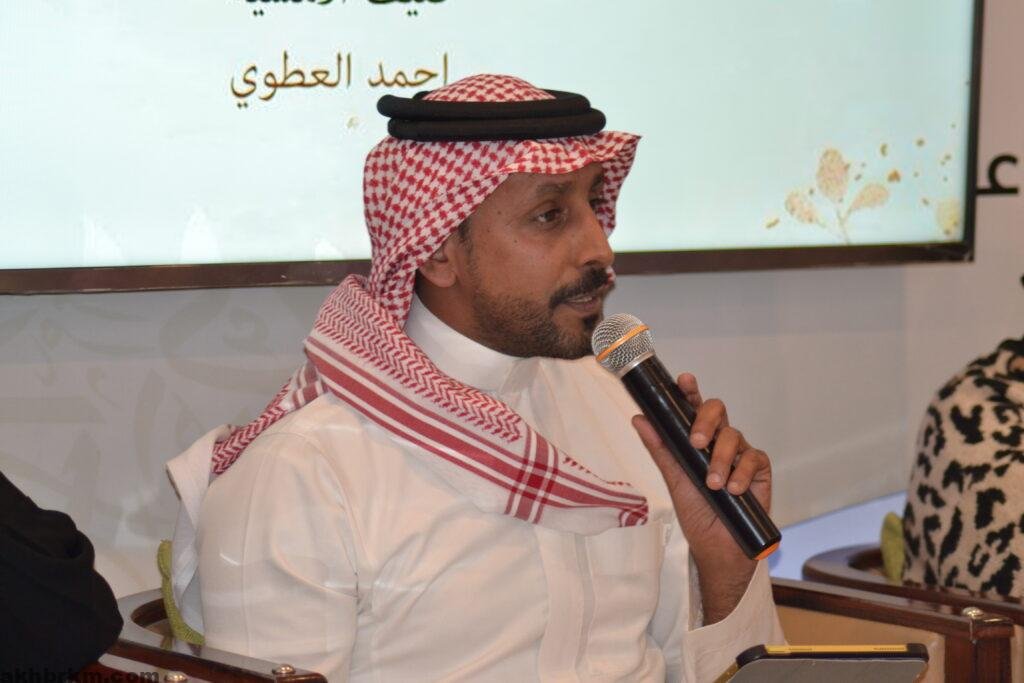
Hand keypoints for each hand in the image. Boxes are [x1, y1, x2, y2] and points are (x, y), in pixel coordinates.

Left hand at [631, 372, 771, 623]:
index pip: (693, 409)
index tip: (684, 380)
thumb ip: (660, 449)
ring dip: (721, 459)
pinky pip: (754, 458)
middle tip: (696, 442)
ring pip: (733, 435)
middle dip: (706, 421)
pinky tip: (733, 490)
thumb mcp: (674, 481)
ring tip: (713, 485)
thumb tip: (639, 419)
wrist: (719, 548)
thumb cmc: (697, 515)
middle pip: (718, 411)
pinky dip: (742, 472)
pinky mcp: (759, 470)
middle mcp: (718, 442)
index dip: (690, 391)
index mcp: (696, 441)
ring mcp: (740, 454)